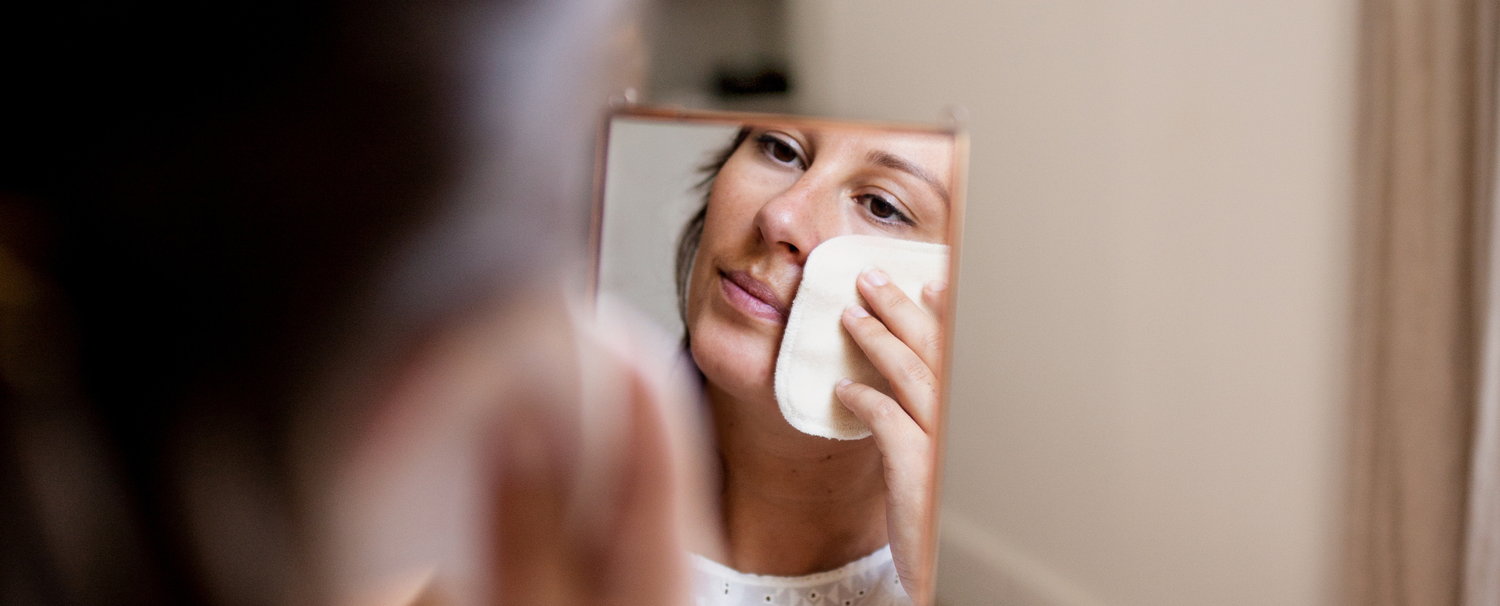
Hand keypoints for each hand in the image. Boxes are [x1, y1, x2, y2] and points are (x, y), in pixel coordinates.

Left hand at [836, 268, 946, 605]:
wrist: (947, 575)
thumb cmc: (947, 518)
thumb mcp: (949, 461)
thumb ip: (936, 420)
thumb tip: (906, 380)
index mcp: (980, 418)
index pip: (963, 352)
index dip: (948, 313)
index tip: (931, 282)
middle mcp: (970, 425)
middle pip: (938, 351)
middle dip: (903, 309)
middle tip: (871, 278)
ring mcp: (947, 447)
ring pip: (913, 376)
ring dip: (879, 340)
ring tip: (849, 315)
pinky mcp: (920, 474)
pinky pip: (888, 422)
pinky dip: (865, 399)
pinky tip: (843, 389)